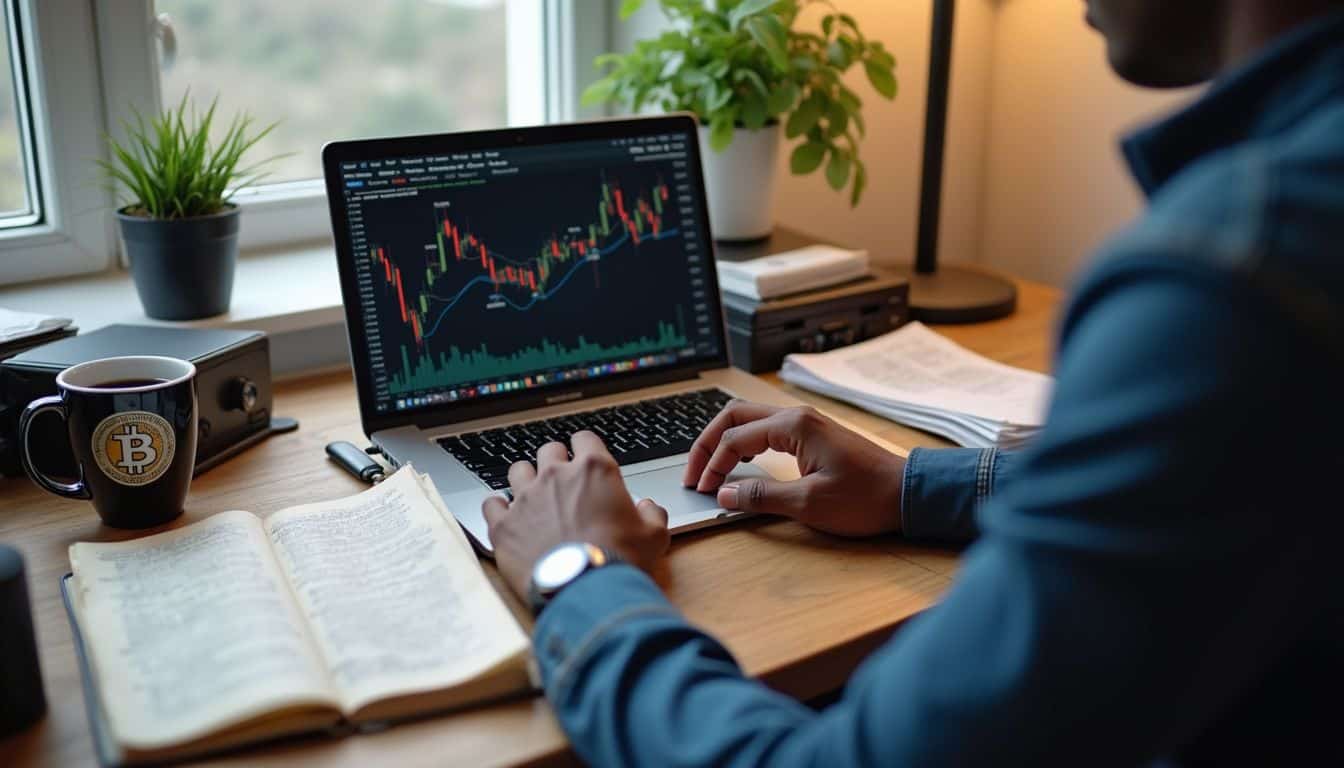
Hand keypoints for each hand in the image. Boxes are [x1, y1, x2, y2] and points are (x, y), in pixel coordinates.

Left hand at [482, 431, 669, 600]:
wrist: (584, 589)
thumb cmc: (619, 560)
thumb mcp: (654, 537)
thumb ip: (652, 515)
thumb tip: (649, 508)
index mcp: (594, 471)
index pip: (585, 439)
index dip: (586, 447)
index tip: (586, 457)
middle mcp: (556, 476)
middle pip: (548, 450)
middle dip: (555, 460)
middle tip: (561, 479)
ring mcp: (526, 498)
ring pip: (517, 470)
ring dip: (525, 478)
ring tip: (532, 495)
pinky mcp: (504, 524)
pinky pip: (491, 504)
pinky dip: (498, 508)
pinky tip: (506, 516)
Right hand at [683, 401, 905, 536]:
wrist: (907, 494)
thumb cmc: (865, 497)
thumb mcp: (808, 503)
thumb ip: (761, 496)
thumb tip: (724, 493)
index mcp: (794, 426)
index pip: (735, 438)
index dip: (713, 464)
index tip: (703, 489)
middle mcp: (797, 417)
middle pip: (736, 417)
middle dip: (709, 444)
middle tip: (694, 473)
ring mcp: (806, 424)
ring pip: (750, 421)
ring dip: (726, 442)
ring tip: (711, 469)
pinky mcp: (813, 436)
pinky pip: (767, 430)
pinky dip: (746, 444)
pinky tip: (740, 464)